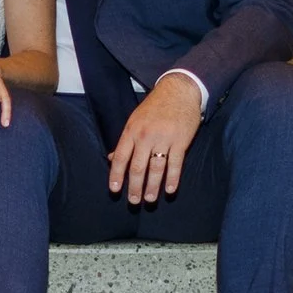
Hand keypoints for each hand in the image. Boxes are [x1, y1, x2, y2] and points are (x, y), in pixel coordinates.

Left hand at [108, 72, 203, 203]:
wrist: (179, 91)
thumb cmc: (155, 107)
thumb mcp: (135, 120)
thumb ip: (125, 141)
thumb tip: (111, 158)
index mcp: (131, 131)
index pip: (121, 157)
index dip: (117, 175)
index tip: (115, 190)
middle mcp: (145, 136)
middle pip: (138, 167)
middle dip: (135, 187)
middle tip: (133, 201)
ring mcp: (164, 139)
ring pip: (156, 168)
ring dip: (153, 186)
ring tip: (150, 199)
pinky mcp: (181, 141)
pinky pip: (176, 164)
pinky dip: (173, 178)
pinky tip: (170, 189)